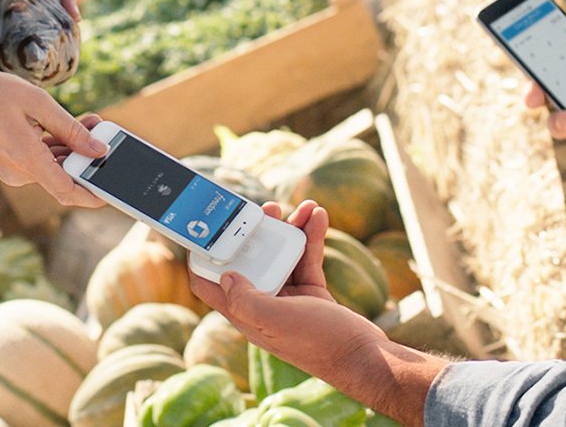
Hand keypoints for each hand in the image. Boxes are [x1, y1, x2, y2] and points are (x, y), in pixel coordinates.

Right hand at [0, 68, 105, 207]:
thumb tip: (98, 149)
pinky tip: (67, 129)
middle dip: (86, 156)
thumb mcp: (38, 102)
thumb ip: (70, 129)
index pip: (65, 191)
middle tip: (100, 127)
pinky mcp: (11, 166)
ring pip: (53, 168)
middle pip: (64, 175)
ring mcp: (13, 171)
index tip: (112, 191)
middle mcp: (19, 172)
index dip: (92, 195)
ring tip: (87, 121)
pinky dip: (56, 149)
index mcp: (25, 158)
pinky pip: (41, 163)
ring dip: (73, 149)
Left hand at [190, 201, 385, 376]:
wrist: (363, 357)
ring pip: (280, 255)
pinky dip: (311, 238)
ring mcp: (287, 298)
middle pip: (248, 260)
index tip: (204, 230)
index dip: (202, 258)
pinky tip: (318, 217)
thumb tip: (226, 276)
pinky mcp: (310, 292)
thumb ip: (245, 299)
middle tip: (266, 209)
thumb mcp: (274, 320)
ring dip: (289, 229)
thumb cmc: (318, 342)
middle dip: (254, 232)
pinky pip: (305, 258)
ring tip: (302, 207)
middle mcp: (262, 304)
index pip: (210, 285)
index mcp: (245, 313)